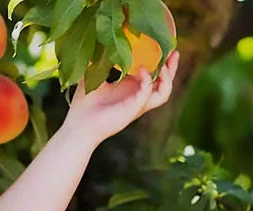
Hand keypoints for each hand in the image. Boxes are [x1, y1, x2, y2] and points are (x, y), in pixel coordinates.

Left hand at [64, 50, 179, 144]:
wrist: (78, 126)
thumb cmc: (83, 105)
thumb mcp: (92, 77)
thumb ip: (97, 61)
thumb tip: (97, 42)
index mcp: (131, 89)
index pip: (153, 75)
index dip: (161, 62)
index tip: (164, 46)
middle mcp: (137, 98)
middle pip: (164, 84)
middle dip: (172, 68)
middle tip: (174, 52)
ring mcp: (136, 105)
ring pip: (163, 93)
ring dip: (167, 78)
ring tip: (165, 63)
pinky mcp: (132, 110)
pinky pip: (147, 95)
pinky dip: (147, 81)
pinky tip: (141, 70)